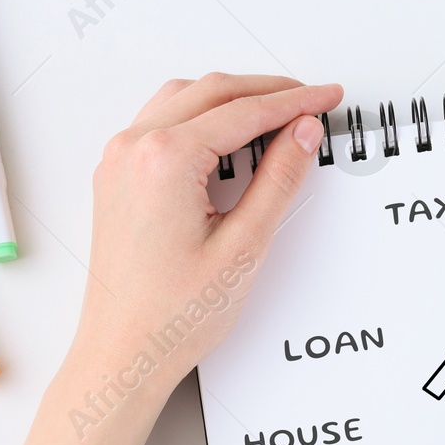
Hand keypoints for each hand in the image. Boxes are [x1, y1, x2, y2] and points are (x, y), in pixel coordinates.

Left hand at [77, 73, 343, 384]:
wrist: (124, 352)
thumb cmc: (171, 315)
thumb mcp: (245, 246)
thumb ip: (279, 180)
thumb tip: (301, 134)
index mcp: (164, 160)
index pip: (244, 112)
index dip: (295, 101)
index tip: (327, 97)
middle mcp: (134, 150)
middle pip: (212, 93)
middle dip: (268, 91)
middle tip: (311, 100)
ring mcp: (120, 161)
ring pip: (184, 100)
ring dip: (232, 98)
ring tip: (277, 114)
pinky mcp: (117, 177)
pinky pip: (161, 122)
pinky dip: (202, 116)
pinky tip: (229, 135)